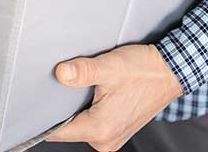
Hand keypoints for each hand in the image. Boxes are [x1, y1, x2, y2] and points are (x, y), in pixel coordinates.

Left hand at [46, 44, 182, 150]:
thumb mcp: (110, 67)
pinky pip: (93, 124)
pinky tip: (95, 93)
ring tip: (85, 87)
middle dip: (62, 109)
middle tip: (63, 86)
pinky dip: (90, 110)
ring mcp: (113, 137)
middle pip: (68, 129)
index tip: (36, 101)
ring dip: (77, 109)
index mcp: (100, 129)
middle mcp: (105, 140)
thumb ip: (82, 71)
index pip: (57, 132)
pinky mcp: (118, 130)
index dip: (43, 117)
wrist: (171, 72)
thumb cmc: (145, 71)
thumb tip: (60, 73)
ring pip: (81, 126)